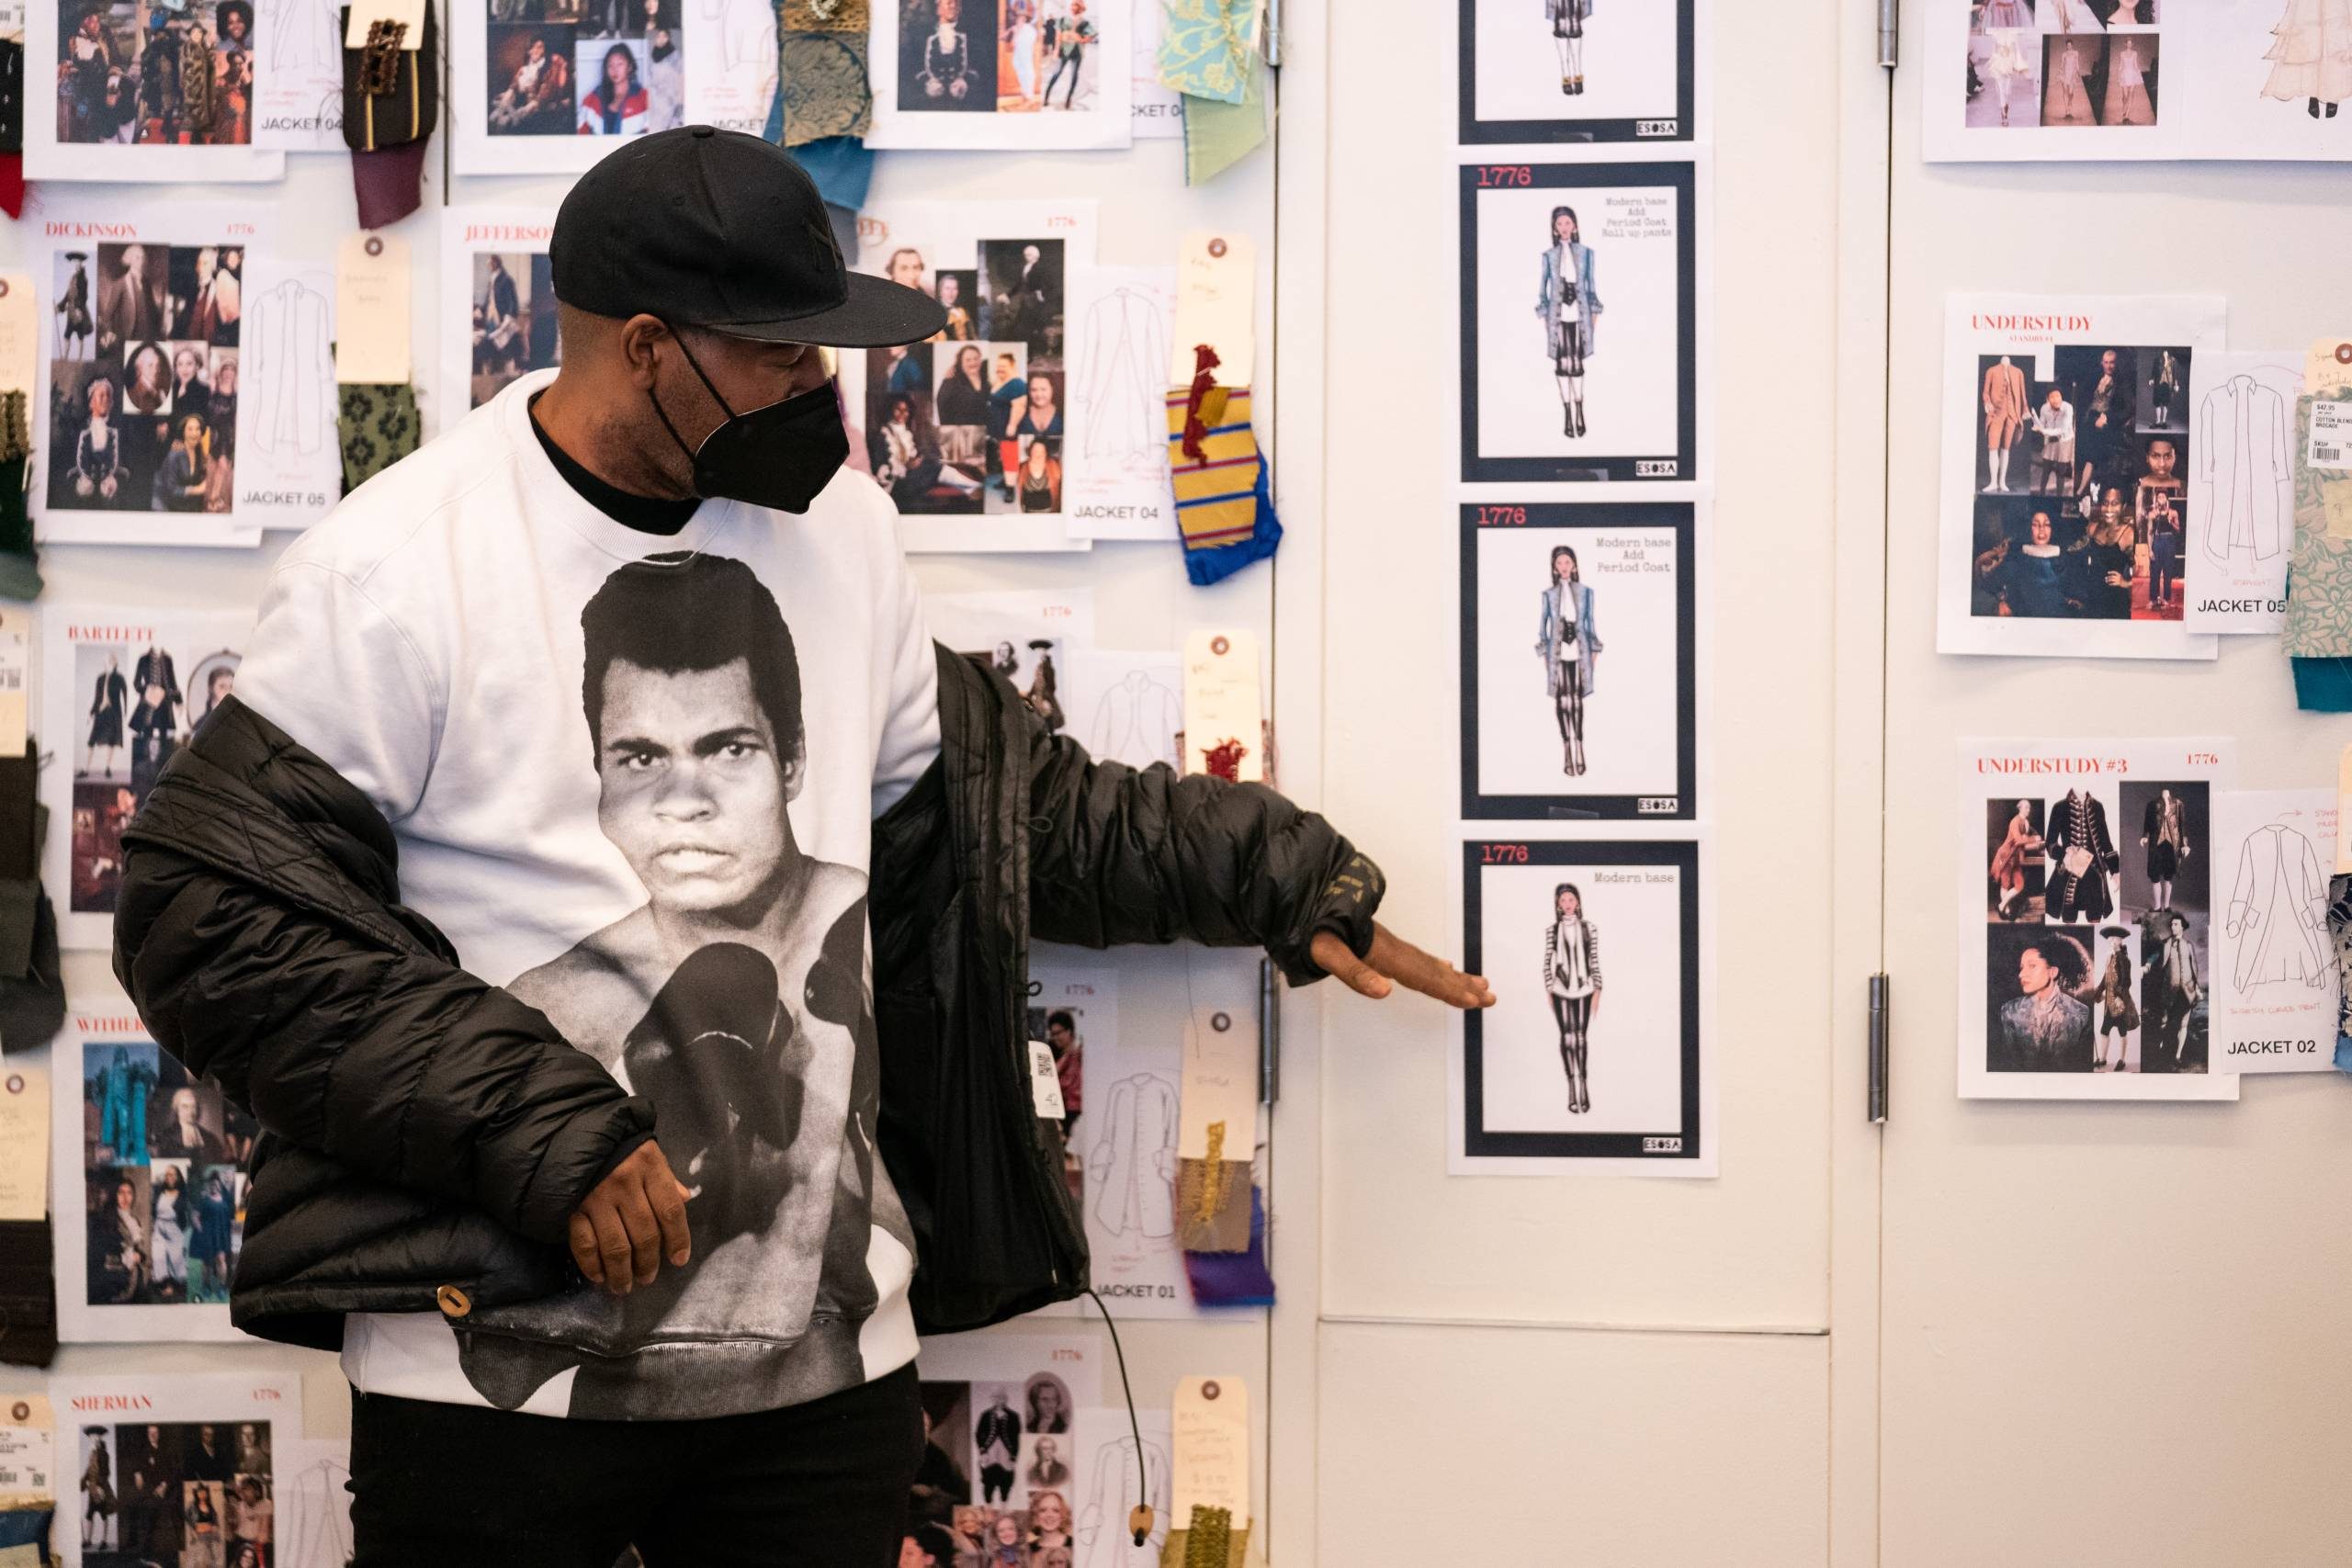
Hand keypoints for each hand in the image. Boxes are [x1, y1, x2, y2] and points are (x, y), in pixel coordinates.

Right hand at [569, 1139, 691, 1295]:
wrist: (569, 1127)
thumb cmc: (617, 1142)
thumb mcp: (648, 1152)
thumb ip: (665, 1178)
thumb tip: (685, 1200)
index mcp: (649, 1166)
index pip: (670, 1210)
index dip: (678, 1239)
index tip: (679, 1260)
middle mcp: (624, 1182)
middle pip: (645, 1234)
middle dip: (648, 1263)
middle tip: (648, 1278)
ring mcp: (596, 1196)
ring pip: (616, 1246)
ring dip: (622, 1273)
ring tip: (625, 1286)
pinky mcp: (571, 1207)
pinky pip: (585, 1244)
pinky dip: (593, 1266)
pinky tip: (600, 1276)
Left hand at [1311, 921, 1493, 1008]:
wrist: (1304, 897)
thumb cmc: (1312, 929)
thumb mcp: (1326, 953)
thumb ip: (1355, 973)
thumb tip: (1386, 991)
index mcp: (1383, 954)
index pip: (1422, 977)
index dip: (1449, 990)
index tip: (1476, 1000)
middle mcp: (1391, 949)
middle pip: (1432, 971)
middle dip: (1462, 986)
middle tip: (1490, 996)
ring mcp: (1388, 945)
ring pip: (1428, 964)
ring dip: (1454, 977)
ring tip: (1480, 984)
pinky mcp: (1381, 944)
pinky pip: (1418, 958)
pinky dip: (1434, 966)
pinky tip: (1442, 967)